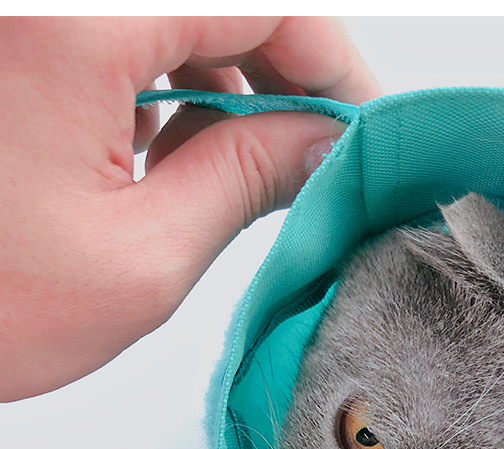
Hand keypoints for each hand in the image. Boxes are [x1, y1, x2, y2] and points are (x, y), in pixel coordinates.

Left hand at [0, 17, 379, 400]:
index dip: (330, 62)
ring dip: (215, 73)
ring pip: (162, 14)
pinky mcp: (14, 47)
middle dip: (277, 68)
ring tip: (231, 163)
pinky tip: (158, 146)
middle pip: (210, 0)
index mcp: (69, 21)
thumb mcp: (141, 260)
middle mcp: (41, 1)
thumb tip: (323, 144)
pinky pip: (107, 30)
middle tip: (312, 148)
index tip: (361, 121)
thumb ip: (246, 180)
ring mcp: (23, 21)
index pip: (258, 0)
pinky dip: (154, 77)